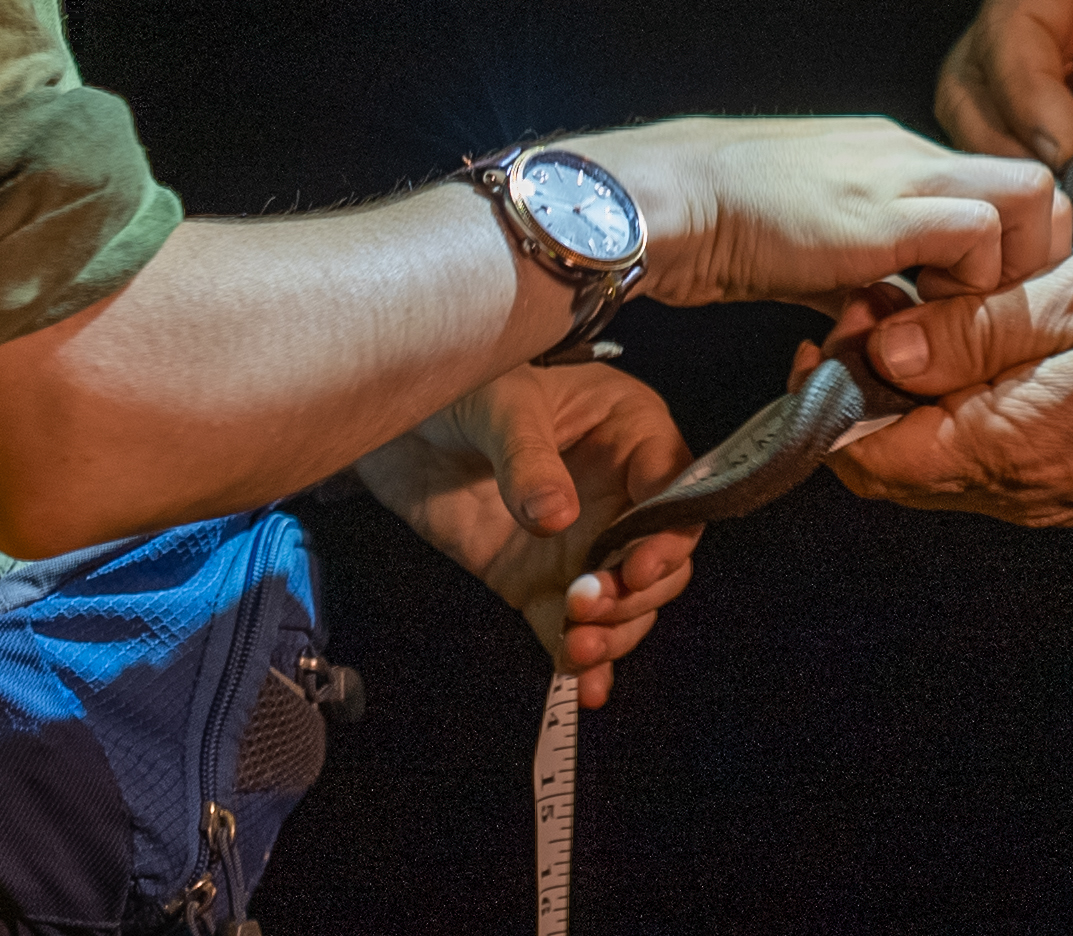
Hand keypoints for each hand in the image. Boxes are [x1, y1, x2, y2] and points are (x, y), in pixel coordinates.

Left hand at [353, 361, 700, 705]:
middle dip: (636, 593)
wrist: (396, 420)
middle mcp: (619, 495)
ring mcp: (581, 543)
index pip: (676, 489)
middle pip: (662, 558)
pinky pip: (570, 630)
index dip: (668, 535)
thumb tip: (555, 519)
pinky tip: (582, 687)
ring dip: (614, 633)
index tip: (635, 568)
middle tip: (587, 604)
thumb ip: (527, 458)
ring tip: (578, 645)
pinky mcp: (538, 582)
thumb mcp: (499, 403)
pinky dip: (580, 663)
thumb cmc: (464, 384)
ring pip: (628, 603)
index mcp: (629, 433)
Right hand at [581, 115, 1063, 308]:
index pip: (996, 190)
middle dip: (1029, 259)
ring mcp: (903, 174)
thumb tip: (892, 320)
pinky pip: (979, 235)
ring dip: (1007, 270)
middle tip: (985, 313)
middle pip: (1033, 187)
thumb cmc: (716, 224)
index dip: (1007, 252)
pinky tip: (920, 318)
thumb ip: (863, 278)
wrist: (664, 201)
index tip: (979, 303)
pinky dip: (968, 286)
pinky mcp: (887, 210)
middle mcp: (908, 153)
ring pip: (1028, 196)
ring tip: (953, 317)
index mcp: (891, 156)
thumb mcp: (811, 252)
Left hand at [824, 245, 1072, 524]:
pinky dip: (951, 417)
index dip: (832, 392)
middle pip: (888, 471)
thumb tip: (885, 350)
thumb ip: (977, 326)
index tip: (838, 321)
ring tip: (917, 319)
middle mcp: (1016, 490)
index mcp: (1010, 444)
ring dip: (905, 405)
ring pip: (930, 469)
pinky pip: (977, 467)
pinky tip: (969, 354)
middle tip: (870, 311)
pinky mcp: (1062, 487)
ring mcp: (1040, 496)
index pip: (871, 456)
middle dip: (858, 397)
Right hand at [933, 0, 1072, 238]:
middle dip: (1029, 158)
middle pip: (971, 94)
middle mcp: (1026, 17)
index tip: (1070, 150)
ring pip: (984, 153)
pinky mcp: (1041, 142)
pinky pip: (1029, 193)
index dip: (1026, 95)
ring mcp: (1026, 83)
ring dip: (1059, 197)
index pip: (1007, 28)